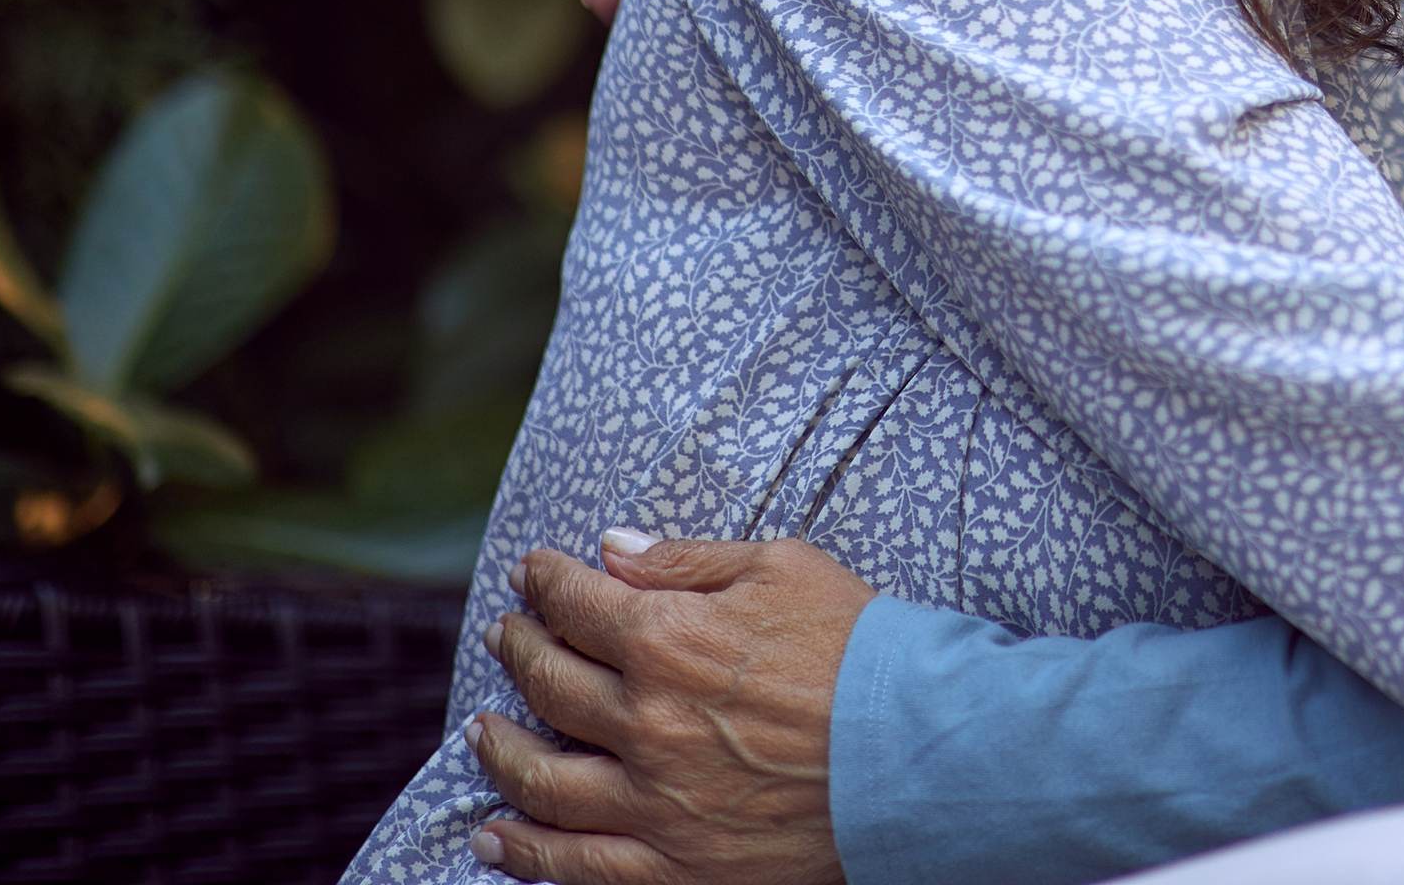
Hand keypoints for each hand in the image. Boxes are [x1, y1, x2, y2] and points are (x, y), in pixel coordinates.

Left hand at [468, 533, 869, 884]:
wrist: (920, 750)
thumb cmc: (862, 647)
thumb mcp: (786, 569)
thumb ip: (691, 560)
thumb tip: (612, 550)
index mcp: (670, 640)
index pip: (579, 604)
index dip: (547, 583)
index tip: (534, 573)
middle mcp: (645, 722)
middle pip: (550, 683)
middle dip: (519, 649)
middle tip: (506, 636)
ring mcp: (653, 802)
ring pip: (542, 778)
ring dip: (499, 749)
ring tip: (483, 731)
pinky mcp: (674, 867)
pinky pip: (574, 866)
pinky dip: (523, 851)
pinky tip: (494, 836)